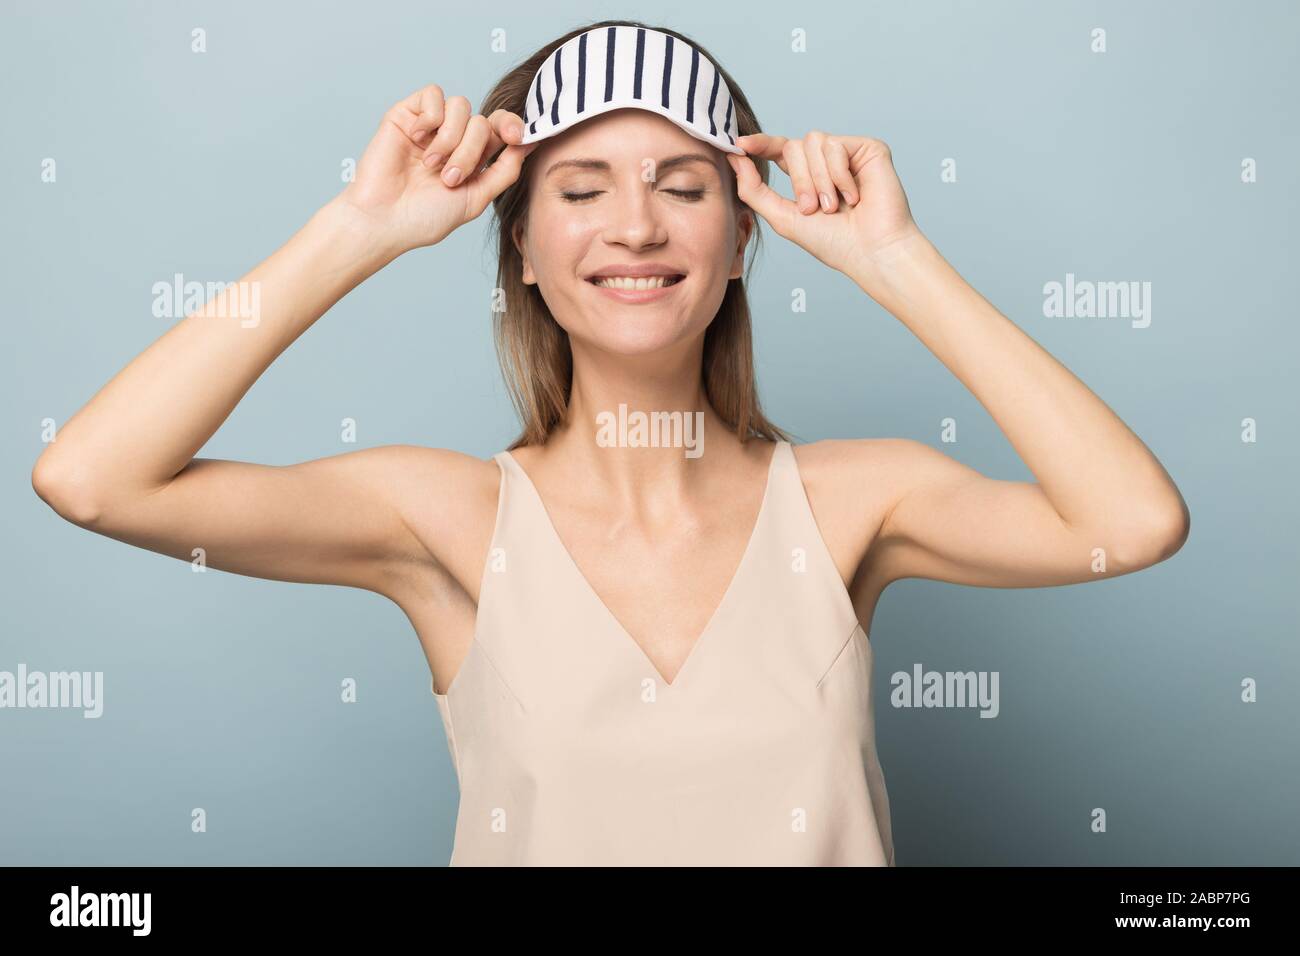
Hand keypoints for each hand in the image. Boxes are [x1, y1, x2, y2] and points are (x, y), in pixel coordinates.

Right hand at [339, 84, 537, 256]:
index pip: (501, 129)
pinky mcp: (408, 114)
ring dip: (450, 140)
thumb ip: (505, 171)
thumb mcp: (476, 199)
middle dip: (472, 152)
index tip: (516, 138)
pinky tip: (417, 140)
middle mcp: (454, 139)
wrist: (383, 219)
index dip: (512, 126)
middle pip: (483, 122)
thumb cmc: (424, 217)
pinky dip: (431, 118)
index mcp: (473, 158)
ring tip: (432, 166)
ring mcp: (431, 126)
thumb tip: (530, 142)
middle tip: (449, 178)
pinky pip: (433, 95)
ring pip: (461, 107)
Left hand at [727, 131, 921, 276]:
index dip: (760, 144)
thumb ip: (754, 189)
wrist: (870, 251)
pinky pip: (836, 146)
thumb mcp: (782, 218)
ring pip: (814, 142)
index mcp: (807, 176)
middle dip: (799, 181)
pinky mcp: (868, 148)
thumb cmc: (832, 242)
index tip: (740, 144)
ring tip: (835, 206)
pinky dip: (840, 175)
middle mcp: (826, 161)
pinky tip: (854, 196)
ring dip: (819, 180)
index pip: (779, 150)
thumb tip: (734, 158)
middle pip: (793, 146)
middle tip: (814, 209)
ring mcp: (848, 153)